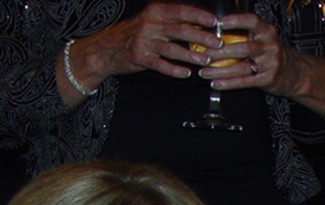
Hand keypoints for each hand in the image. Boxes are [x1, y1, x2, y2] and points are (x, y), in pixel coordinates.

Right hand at [72, 3, 218, 88]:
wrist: (106, 48)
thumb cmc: (134, 34)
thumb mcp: (151, 20)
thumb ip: (171, 21)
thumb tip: (198, 24)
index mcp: (155, 11)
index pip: (181, 11)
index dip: (199, 16)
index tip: (214, 21)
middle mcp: (150, 24)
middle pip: (181, 30)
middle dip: (202, 37)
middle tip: (217, 44)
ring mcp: (145, 42)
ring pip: (173, 49)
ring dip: (191, 56)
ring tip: (205, 60)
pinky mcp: (140, 58)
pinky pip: (161, 65)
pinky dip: (175, 70)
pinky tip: (186, 73)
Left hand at [203, 12, 324, 114]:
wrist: (295, 72)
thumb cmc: (272, 54)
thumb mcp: (263, 38)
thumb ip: (245, 35)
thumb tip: (214, 33)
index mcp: (266, 31)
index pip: (251, 21)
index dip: (235, 20)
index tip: (219, 23)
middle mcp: (269, 46)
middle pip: (243, 48)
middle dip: (221, 52)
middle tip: (204, 54)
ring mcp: (270, 63)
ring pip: (241, 67)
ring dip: (220, 71)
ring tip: (204, 72)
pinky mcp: (268, 79)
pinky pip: (245, 82)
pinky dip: (229, 84)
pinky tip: (216, 84)